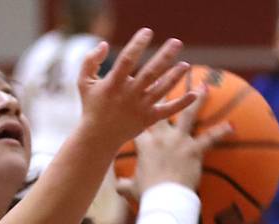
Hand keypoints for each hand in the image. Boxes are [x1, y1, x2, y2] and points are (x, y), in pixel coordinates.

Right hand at [77, 28, 196, 147]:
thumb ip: (90, 61)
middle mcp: (128, 95)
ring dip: (175, 77)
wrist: (98, 137)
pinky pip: (168, 110)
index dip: (137, 44)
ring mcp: (140, 108)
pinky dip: (182, 103)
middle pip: (150, 73)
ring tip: (185, 65)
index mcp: (113, 84)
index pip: (126, 60)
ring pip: (162, 89)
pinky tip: (194, 93)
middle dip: (164, 56)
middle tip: (177, 42)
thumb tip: (104, 44)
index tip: (147, 31)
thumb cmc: (92, 106)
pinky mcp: (148, 119)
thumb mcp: (84, 83)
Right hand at [116, 89, 233, 196]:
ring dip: (197, 101)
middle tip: (166, 77)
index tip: (138, 99)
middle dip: (163, 93)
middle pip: (160, 111)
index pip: (139, 124)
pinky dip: (221, 132)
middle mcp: (160, 138)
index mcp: (143, 145)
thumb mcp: (131, 189)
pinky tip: (232, 125)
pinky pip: (210, 138)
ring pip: (188, 116)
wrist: (162, 198)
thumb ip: (124, 184)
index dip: (137, 111)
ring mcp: (178, 142)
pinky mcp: (193, 150)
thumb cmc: (147, 193)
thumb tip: (118, 186)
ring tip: (204, 87)